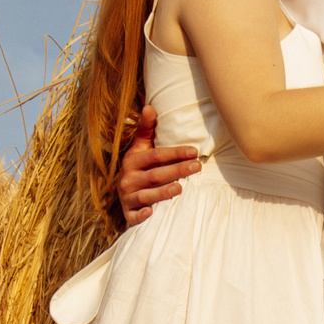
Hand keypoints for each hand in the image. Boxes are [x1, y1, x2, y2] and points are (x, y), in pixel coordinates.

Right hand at [118, 104, 199, 225]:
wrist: (126, 197)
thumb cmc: (139, 169)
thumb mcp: (140, 150)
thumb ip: (146, 130)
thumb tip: (149, 107)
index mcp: (132, 161)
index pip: (155, 156)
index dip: (175, 153)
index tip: (194, 151)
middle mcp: (128, 179)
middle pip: (155, 175)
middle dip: (176, 170)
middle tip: (197, 167)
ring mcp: (128, 198)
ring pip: (146, 195)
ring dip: (162, 192)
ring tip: (180, 188)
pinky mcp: (129, 215)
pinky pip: (134, 216)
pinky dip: (141, 215)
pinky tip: (151, 213)